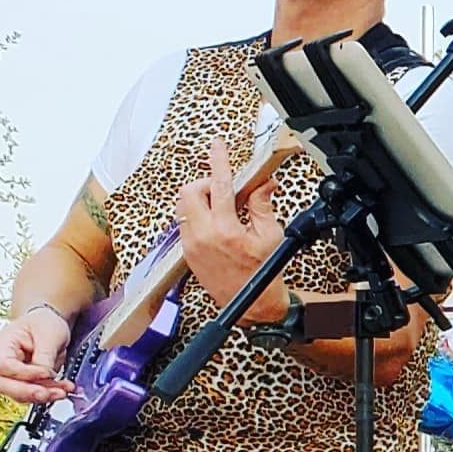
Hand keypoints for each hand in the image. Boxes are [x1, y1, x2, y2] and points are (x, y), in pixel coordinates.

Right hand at [0, 308, 74, 403]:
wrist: (48, 325)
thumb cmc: (43, 323)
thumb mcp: (48, 333)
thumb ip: (45, 355)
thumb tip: (45, 376)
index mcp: (2, 344)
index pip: (4, 366)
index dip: (25, 373)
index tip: (46, 373)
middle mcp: (1, 362)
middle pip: (4, 386)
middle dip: (28, 392)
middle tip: (49, 393)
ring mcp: (10, 375)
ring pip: (19, 394)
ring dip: (42, 395)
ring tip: (63, 391)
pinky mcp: (23, 384)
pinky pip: (32, 394)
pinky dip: (48, 394)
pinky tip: (63, 389)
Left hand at [175, 138, 288, 322]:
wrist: (251, 306)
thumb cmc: (262, 275)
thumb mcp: (270, 235)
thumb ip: (261, 204)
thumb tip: (263, 183)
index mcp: (226, 230)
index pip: (218, 185)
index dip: (219, 161)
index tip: (218, 145)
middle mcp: (203, 237)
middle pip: (190, 191)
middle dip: (205, 182)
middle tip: (223, 189)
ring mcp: (191, 245)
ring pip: (183, 206)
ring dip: (199, 198)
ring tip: (220, 206)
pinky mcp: (187, 253)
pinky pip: (184, 222)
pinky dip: (197, 214)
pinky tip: (215, 221)